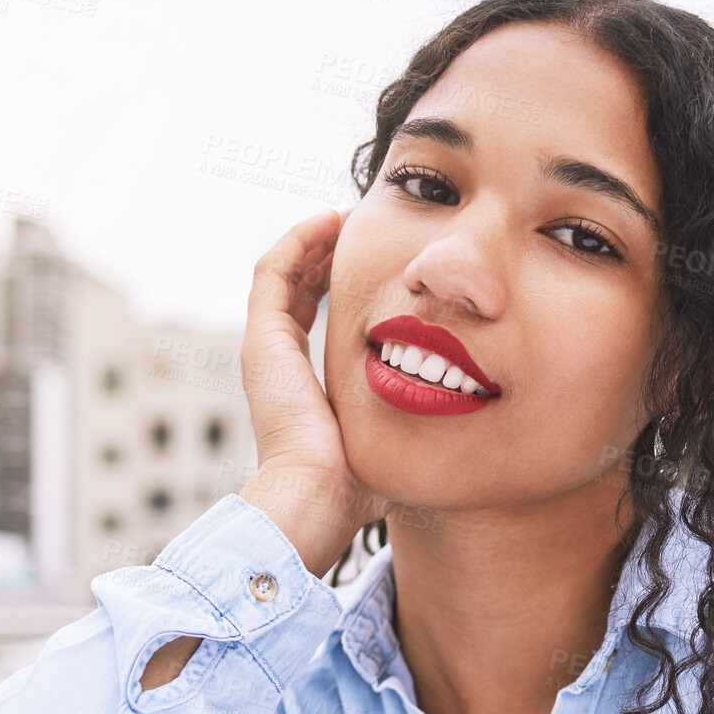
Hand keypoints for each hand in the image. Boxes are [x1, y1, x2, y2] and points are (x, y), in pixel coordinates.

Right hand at [238, 206, 384, 576]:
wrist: (318, 498)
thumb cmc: (358, 486)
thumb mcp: (390, 441)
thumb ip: (408, 422)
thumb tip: (451, 421)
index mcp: (303, 385)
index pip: (317, 318)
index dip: (343, 284)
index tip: (379, 262)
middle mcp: (278, 363)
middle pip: (299, 289)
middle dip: (329, 255)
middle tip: (364, 227)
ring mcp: (265, 349)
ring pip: (283, 272)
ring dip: (314, 240)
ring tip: (348, 215)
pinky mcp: (262, 340)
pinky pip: (274, 271)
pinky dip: (299, 241)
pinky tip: (332, 221)